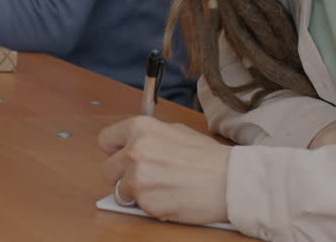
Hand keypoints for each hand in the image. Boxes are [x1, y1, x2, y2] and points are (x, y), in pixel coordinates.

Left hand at [98, 116, 229, 225]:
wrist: (230, 180)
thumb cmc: (208, 157)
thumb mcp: (175, 131)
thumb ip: (148, 137)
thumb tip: (131, 145)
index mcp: (140, 128)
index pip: (105, 140)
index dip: (115, 151)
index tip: (123, 157)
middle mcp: (134, 152)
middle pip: (109, 170)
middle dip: (124, 175)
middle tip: (148, 176)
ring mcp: (138, 179)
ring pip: (120, 191)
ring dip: (137, 192)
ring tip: (162, 186)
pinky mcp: (146, 203)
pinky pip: (137, 207)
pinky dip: (150, 205)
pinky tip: (170, 196)